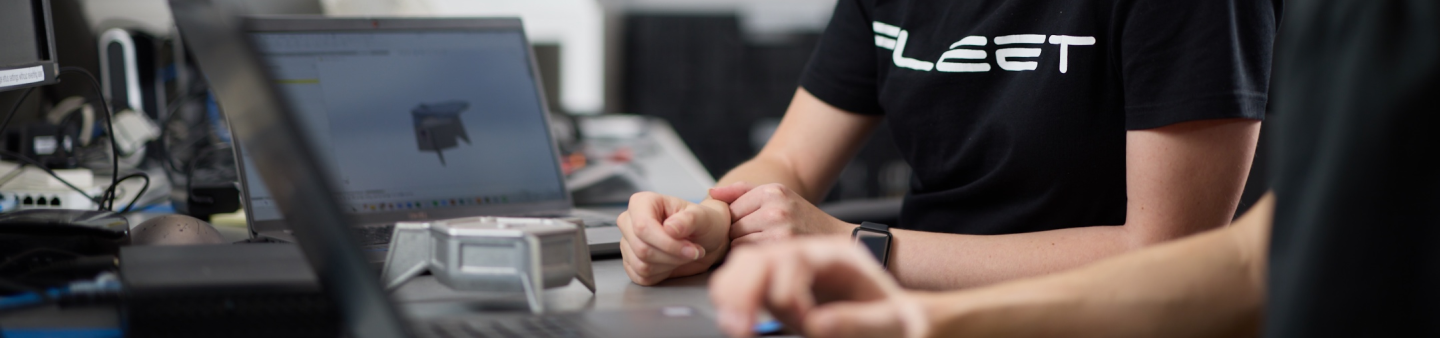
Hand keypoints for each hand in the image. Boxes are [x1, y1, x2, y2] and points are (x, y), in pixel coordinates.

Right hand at [618, 192, 731, 284]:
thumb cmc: (702, 223)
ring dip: (669, 265)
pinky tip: (673, 262)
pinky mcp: (630, 263)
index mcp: (642, 203)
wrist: (704, 240)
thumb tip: (671, 227)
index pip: (642, 226)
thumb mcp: (703, 217)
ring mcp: (628, 243)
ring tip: (683, 255)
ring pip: (642, 265)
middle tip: (693, 252)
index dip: (667, 243)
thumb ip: (689, 220)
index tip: (690, 249)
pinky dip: (662, 274)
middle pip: (641, 248)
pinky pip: (641, 276)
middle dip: (672, 255)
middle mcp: (629, 222)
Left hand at [709, 182, 853, 246]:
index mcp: (772, 191)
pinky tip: (768, 255)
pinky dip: (755, 258)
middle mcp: (775, 209)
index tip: (750, 226)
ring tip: (763, 246)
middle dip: (739, 235)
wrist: (834, 237)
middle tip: (758, 239)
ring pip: (738, 244)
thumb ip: (740, 191)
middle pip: (732, 228)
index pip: (730, 209)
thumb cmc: (800, 217)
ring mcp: (779, 230)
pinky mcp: (782, 250)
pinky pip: (750, 256)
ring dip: (745, 248)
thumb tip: (710, 193)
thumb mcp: (776, 194)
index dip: (735, 221)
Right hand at [709, 237, 929, 337]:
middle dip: (744, 291)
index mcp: (837, 257)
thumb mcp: (892, 322)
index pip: (794, 259)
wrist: (903, 322)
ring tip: (736, 327)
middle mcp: (807, 256)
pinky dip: (730, 297)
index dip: (788, 293)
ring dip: (731, 294)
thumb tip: (815, 323)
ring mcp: (790, 268)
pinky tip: (735, 320)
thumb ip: (858, 321)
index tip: (801, 324)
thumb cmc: (902, 322)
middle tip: (742, 328)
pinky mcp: (779, 284)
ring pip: (742, 265)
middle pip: (759, 256)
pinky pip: (742, 280)